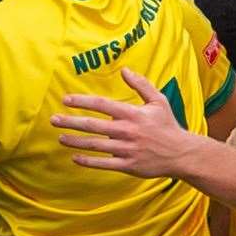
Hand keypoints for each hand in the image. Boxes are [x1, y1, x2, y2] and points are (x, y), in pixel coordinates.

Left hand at [53, 67, 207, 176]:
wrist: (181, 153)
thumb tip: (125, 70)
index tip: (66, 100)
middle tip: (53, 120)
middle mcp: (127, 131)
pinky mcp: (128, 166)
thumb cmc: (168, 126)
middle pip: (93, 125)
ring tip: (61, 137)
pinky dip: (88, 162)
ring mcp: (126, 150)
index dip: (82, 101)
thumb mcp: (158, 101)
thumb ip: (141, 85)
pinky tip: (75, 158)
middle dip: (71, 122)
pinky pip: (104, 164)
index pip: (101, 105)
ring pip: (95, 145)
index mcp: (132, 114)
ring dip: (75, 141)